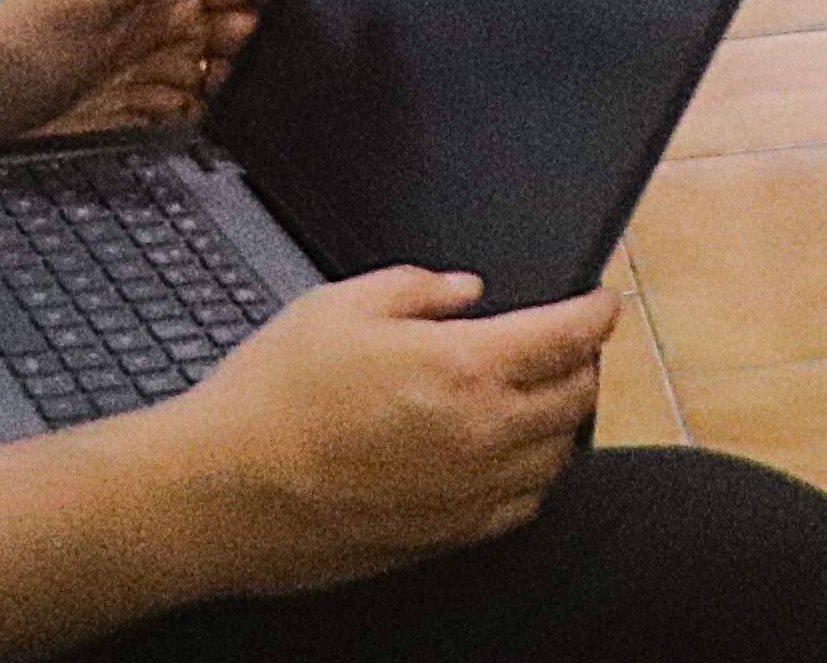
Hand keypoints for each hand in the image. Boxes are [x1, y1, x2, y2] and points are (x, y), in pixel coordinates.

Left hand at [0, 0, 285, 145]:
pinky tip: (230, 128)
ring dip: (247, 82)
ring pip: (219, 72)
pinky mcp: (131, 114)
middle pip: (235, 26)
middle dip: (270, 38)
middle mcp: (153, 27)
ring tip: (272, 99)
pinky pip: (190, 114)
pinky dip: (213, 119)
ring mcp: (144, 72)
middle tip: (296, 62)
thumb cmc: (0, 45)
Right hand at [153, 274, 613, 582]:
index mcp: (465, 367)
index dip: (596, 311)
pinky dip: (530, 476)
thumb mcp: (341, 305)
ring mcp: (468, 493)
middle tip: (566, 344)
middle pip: (575, 395)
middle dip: (582, 361)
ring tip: (539, 396)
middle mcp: (482, 434)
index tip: (601, 302)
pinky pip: (521, 506)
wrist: (224, 493)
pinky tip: (508, 457)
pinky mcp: (446, 537)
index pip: (570, 335)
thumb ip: (418, 288)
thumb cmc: (272, 398)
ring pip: (556, 455)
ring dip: (559, 420)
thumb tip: (464, 292)